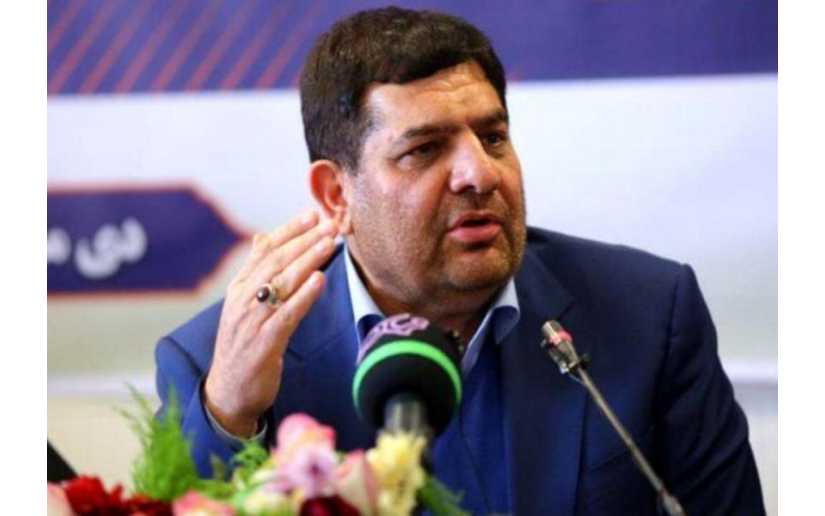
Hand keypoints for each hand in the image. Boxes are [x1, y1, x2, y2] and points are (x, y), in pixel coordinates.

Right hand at [204, 211, 337, 436]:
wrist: (228, 393)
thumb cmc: (243, 347)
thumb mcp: (244, 306)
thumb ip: (255, 272)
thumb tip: (261, 237)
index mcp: (239, 289)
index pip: (263, 251)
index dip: (288, 231)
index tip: (311, 214)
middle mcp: (242, 301)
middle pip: (275, 262)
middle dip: (304, 240)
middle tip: (328, 224)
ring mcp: (251, 322)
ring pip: (281, 283)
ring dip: (308, 260)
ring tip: (329, 243)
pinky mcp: (263, 344)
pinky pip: (286, 314)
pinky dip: (303, 296)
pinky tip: (319, 281)